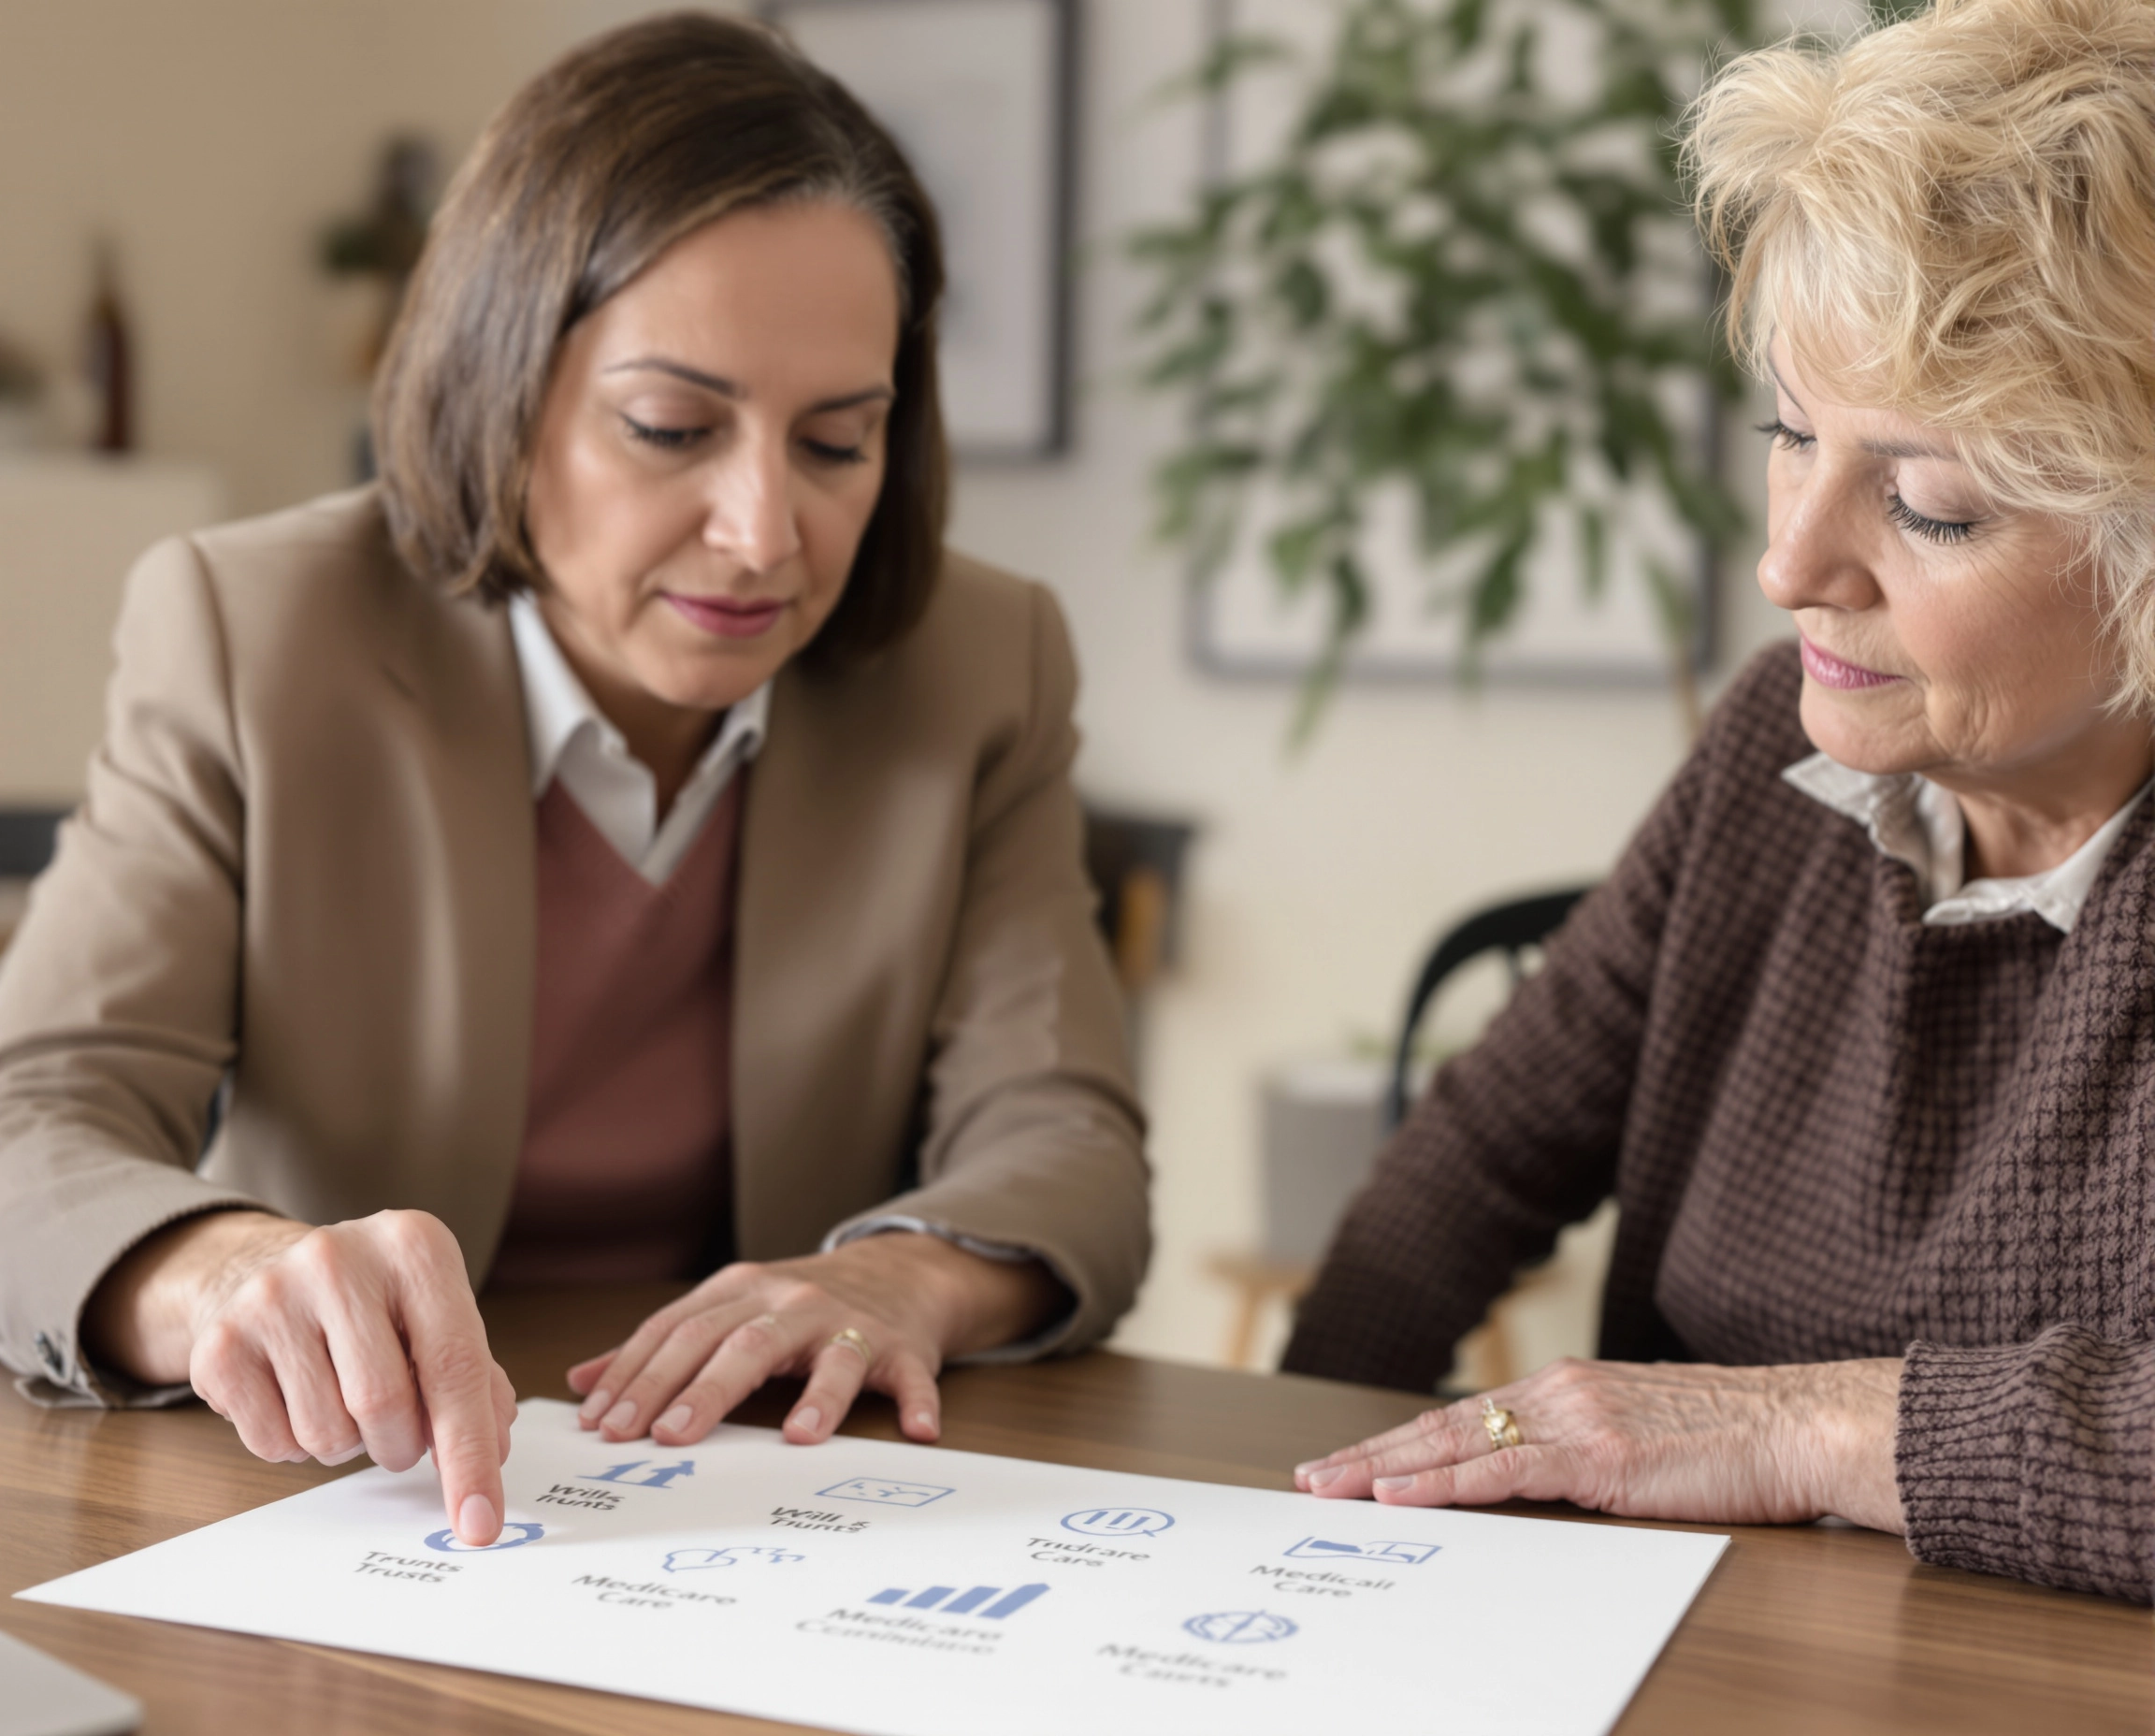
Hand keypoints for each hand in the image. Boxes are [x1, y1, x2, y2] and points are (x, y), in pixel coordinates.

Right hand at [84, 1208, 516, 1545]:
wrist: (272, 1273)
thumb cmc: (376, 1307)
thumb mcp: (439, 1317)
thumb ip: (477, 1384)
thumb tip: (491, 1456)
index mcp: (414, 1246)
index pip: (454, 1365)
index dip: (470, 1453)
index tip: (479, 1523)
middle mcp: (338, 1258)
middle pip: (384, 1404)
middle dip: (401, 1445)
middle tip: (399, 1432)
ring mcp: (270, 1296)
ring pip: (326, 1433)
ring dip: (349, 1445)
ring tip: (344, 1399)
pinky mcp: (219, 1343)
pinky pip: (272, 1445)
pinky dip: (297, 1446)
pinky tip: (298, 1397)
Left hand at [565, 1232, 1062, 1448]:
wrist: (897, 1272)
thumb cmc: (798, 1306)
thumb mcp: (726, 1311)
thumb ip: (661, 1347)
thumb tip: (584, 1382)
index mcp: (741, 1293)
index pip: (679, 1332)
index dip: (639, 1376)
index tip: (603, 1424)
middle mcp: (792, 1303)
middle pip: (741, 1343)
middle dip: (698, 1389)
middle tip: (661, 1436)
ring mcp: (849, 1324)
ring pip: (826, 1356)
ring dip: (815, 1395)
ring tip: (796, 1436)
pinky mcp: (902, 1348)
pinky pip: (908, 1375)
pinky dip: (916, 1401)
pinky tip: (917, 1430)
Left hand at [1291, 1356, 1906, 1531]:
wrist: (1805, 1424)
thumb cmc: (1740, 1442)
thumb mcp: (1646, 1439)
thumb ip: (1587, 1455)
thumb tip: (1541, 1485)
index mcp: (1569, 1390)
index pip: (1464, 1418)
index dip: (1401, 1442)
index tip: (1351, 1463)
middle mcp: (1560, 1394)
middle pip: (1442, 1426)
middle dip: (1370, 1456)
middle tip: (1311, 1478)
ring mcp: (1576, 1420)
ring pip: (1457, 1444)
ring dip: (1385, 1471)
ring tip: (1331, 1487)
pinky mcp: (1600, 1456)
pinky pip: (1505, 1471)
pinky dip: (1445, 1484)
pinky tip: (1402, 1494)